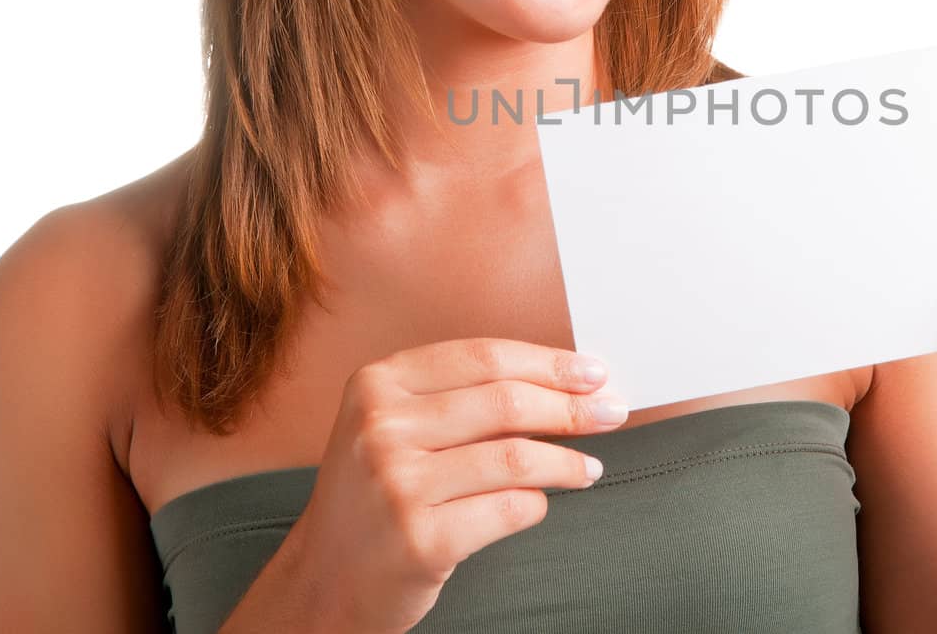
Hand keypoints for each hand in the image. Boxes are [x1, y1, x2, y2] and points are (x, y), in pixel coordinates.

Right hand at [265, 338, 628, 633]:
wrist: (326, 580)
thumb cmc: (377, 496)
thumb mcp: (395, 428)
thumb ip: (460, 398)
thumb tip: (564, 380)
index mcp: (377, 384)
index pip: (484, 357)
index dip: (549, 363)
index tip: (593, 373)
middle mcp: (381, 428)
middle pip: (506, 402)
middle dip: (572, 408)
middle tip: (611, 414)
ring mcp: (397, 485)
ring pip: (515, 458)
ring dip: (567, 462)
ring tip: (588, 468)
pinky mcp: (419, 539)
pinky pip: (509, 510)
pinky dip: (537, 505)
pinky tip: (541, 504)